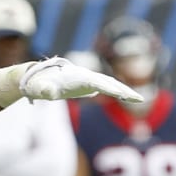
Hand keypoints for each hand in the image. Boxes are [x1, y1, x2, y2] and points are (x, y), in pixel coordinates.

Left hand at [0, 57, 144, 106]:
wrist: (35, 78)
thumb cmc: (38, 85)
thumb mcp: (40, 89)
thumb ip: (45, 91)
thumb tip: (48, 93)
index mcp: (79, 77)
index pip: (100, 83)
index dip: (112, 89)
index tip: (124, 95)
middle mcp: (86, 76)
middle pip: (109, 83)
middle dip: (124, 90)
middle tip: (140, 99)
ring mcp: (87, 79)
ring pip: (109, 84)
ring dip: (123, 91)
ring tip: (137, 99)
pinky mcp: (86, 84)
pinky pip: (105, 87)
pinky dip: (115, 91)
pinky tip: (123, 96)